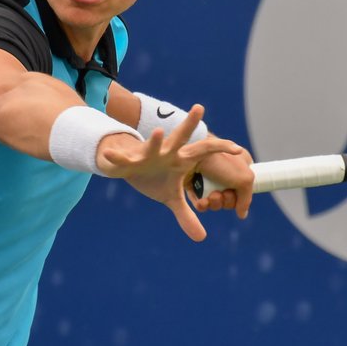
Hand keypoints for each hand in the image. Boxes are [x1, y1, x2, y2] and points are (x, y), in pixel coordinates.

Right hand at [99, 105, 253, 241]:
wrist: (127, 167)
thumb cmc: (154, 178)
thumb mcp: (171, 198)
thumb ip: (187, 216)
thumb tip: (202, 238)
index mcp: (180, 160)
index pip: (204, 151)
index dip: (220, 149)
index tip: (239, 150)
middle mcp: (167, 153)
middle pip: (181, 138)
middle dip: (189, 124)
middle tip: (200, 107)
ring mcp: (148, 155)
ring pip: (153, 145)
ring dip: (155, 140)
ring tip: (158, 132)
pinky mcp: (129, 160)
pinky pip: (122, 159)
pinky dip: (115, 158)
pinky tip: (107, 156)